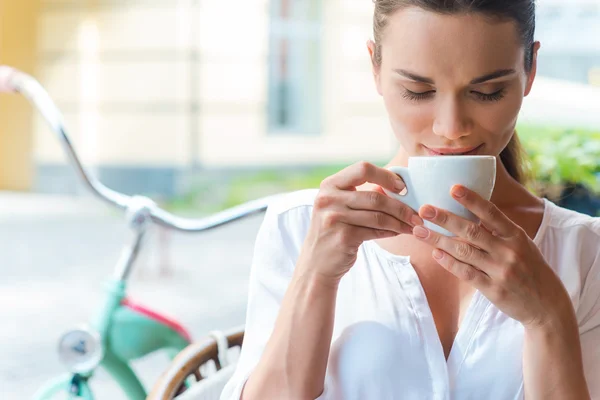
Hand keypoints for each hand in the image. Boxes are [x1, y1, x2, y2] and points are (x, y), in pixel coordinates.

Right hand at [299, 162, 423, 284]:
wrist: (316, 263)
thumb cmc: (334, 231)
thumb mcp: (340, 206)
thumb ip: (362, 194)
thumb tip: (399, 187)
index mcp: (329, 185)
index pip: (362, 169)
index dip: (386, 176)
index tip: (402, 187)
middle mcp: (328, 199)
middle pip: (374, 196)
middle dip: (400, 206)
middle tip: (416, 213)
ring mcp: (333, 218)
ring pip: (378, 216)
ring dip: (400, 221)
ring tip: (413, 225)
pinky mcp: (342, 237)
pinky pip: (375, 231)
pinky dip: (391, 232)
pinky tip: (399, 232)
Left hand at [411, 185, 572, 327]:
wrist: (547, 306)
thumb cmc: (529, 269)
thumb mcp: (522, 245)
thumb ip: (498, 231)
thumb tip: (467, 213)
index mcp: (516, 236)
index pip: (491, 213)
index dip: (472, 200)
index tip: (453, 188)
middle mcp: (509, 251)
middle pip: (471, 231)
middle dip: (445, 219)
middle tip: (424, 209)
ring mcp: (501, 271)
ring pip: (464, 251)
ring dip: (438, 240)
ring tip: (418, 231)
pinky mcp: (493, 290)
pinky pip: (466, 273)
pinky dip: (449, 263)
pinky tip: (435, 254)